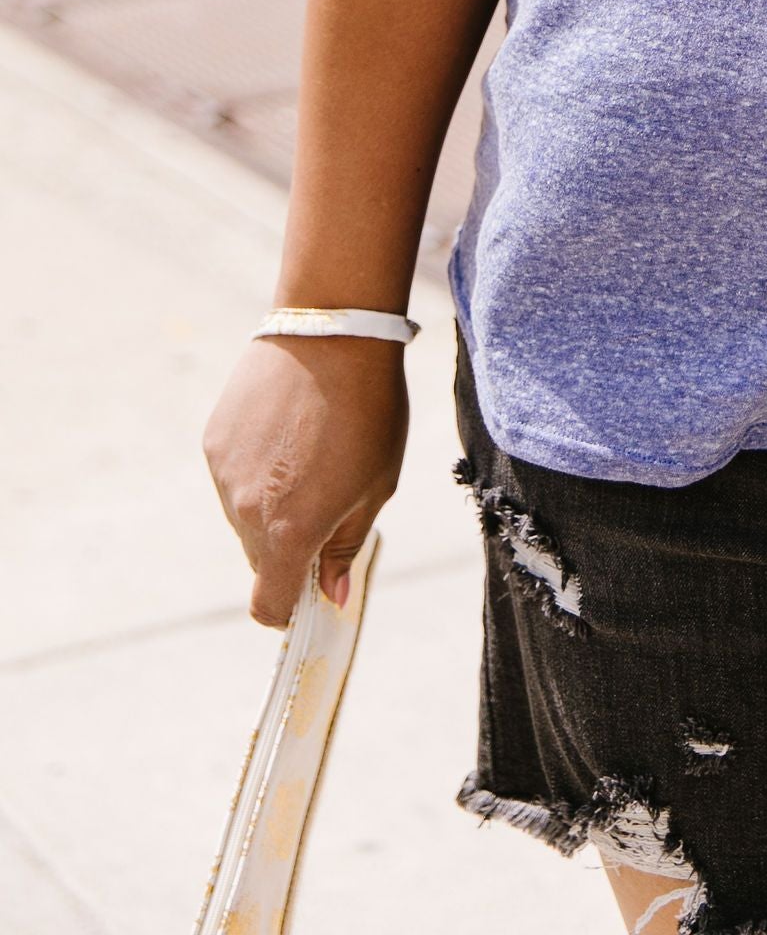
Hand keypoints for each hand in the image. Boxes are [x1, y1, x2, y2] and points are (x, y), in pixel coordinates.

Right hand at [204, 337, 408, 627]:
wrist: (333, 333)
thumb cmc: (369, 411)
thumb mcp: (376, 484)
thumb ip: (347, 545)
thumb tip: (330, 593)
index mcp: (289, 533)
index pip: (268, 605)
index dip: (288, 609)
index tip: (308, 592)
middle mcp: (246, 512)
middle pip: (260, 558)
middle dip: (288, 548)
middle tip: (324, 504)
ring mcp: (224, 476)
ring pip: (244, 517)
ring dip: (269, 506)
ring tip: (307, 455)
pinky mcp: (213, 441)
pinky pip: (231, 477)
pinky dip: (254, 470)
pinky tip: (285, 431)